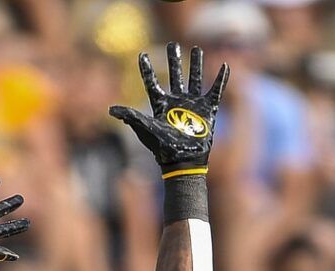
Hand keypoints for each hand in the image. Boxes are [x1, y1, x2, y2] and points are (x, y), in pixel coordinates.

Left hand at [111, 43, 229, 174]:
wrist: (183, 160)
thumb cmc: (162, 147)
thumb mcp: (144, 128)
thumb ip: (129, 116)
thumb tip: (110, 109)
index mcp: (161, 105)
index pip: (152, 83)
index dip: (146, 70)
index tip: (142, 55)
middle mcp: (177, 102)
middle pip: (175, 76)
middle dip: (174, 60)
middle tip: (172, 45)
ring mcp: (193, 105)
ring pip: (195, 79)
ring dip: (196, 65)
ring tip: (197, 49)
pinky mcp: (208, 110)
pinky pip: (216, 90)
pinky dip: (221, 79)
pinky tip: (225, 65)